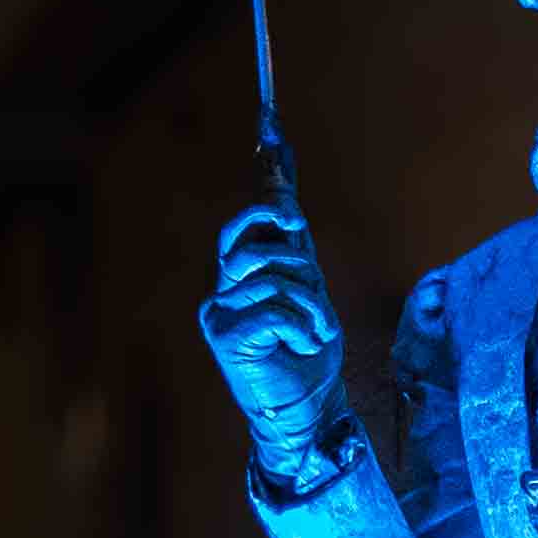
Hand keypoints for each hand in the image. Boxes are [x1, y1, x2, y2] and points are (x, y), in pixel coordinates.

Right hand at [200, 170, 341, 460]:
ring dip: (311, 304)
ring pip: (275, 273)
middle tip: (317, 299)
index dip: (264, 180)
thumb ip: (296, 253)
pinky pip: (274, 304)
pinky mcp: (224, 333)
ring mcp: (220, 309)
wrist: (309, 410)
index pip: (250, 220)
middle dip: (300, 263)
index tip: (272, 126)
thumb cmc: (310, 357)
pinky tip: (307, 343)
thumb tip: (288, 204)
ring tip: (317, 332)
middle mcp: (225, 287)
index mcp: (245, 274)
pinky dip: (303, 323)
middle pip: (262, 239)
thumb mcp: (312, 295)